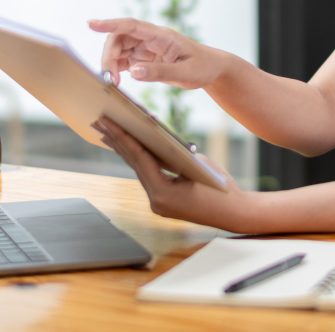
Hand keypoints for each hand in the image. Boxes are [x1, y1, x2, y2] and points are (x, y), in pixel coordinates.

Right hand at [88, 18, 226, 88]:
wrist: (212, 69)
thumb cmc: (203, 67)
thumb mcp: (185, 72)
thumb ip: (160, 72)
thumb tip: (133, 72)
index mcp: (162, 36)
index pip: (131, 25)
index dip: (110, 24)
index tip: (91, 24)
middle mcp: (151, 38)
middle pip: (119, 38)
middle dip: (109, 56)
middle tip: (111, 80)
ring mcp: (147, 47)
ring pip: (119, 49)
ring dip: (111, 64)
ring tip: (114, 84)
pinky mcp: (145, 57)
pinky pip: (124, 59)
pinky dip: (116, 68)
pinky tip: (116, 81)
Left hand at [93, 116, 250, 229]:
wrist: (234, 212)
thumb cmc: (221, 189)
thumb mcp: (198, 165)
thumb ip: (176, 154)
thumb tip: (157, 139)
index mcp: (163, 195)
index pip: (139, 160)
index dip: (125, 138)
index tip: (110, 123)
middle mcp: (155, 201)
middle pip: (133, 165)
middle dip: (117, 142)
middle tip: (99, 122)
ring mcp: (158, 203)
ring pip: (138, 170)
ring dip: (124, 150)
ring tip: (106, 132)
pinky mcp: (163, 201)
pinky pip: (148, 176)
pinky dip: (139, 160)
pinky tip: (129, 148)